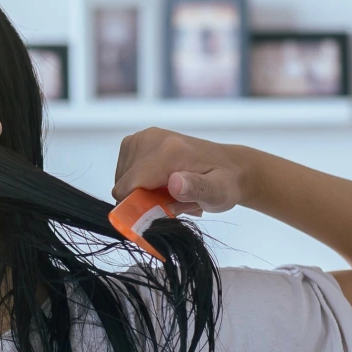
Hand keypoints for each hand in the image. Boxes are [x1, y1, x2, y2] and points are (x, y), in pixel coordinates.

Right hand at [112, 128, 252, 215]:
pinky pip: (124, 171)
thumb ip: (197, 188)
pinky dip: (139, 182)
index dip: (136, 207)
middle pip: (124, 184)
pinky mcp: (137, 140)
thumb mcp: (219, 193)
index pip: (129, 185)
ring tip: (167, 192)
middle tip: (170, 201)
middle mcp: (151, 138)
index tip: (157, 213)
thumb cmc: (224, 184)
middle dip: (141, 199)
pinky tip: (159, 182)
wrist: (229, 166)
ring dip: (140, 192)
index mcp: (169, 151)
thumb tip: (175, 183)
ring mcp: (142, 137)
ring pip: (122, 179)